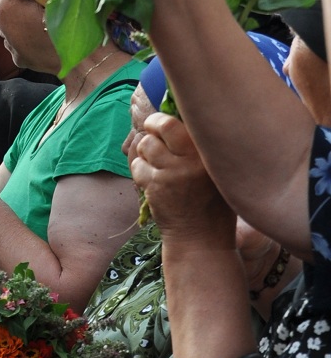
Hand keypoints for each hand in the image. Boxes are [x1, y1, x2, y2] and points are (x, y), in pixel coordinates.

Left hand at [130, 112, 236, 244]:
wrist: (202, 241)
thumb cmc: (212, 204)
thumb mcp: (219, 173)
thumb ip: (204, 148)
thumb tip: (181, 117)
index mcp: (212, 153)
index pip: (187, 119)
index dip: (168, 117)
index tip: (164, 121)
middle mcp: (193, 159)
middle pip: (163, 125)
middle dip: (152, 124)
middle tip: (152, 128)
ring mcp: (172, 172)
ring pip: (146, 144)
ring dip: (145, 149)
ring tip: (154, 160)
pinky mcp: (155, 186)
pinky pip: (138, 165)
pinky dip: (140, 169)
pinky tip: (150, 178)